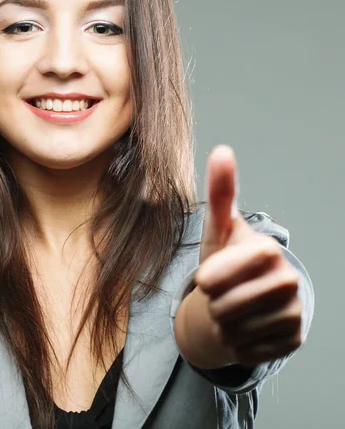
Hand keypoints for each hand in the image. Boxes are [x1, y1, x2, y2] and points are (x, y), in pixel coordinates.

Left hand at [195, 145, 302, 365]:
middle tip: (224, 293)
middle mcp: (288, 282)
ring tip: (232, 309)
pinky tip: (244, 327)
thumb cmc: (227, 261)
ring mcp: (294, 313)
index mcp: (268, 251)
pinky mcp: (291, 341)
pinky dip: (235, 343)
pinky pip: (244, 350)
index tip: (208, 277)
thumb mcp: (218, 229)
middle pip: (223, 306)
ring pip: (232, 330)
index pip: (217, 278)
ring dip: (222, 323)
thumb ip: (220, 193)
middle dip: (213, 303)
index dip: (208, 279)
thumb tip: (222, 151)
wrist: (244, 297)